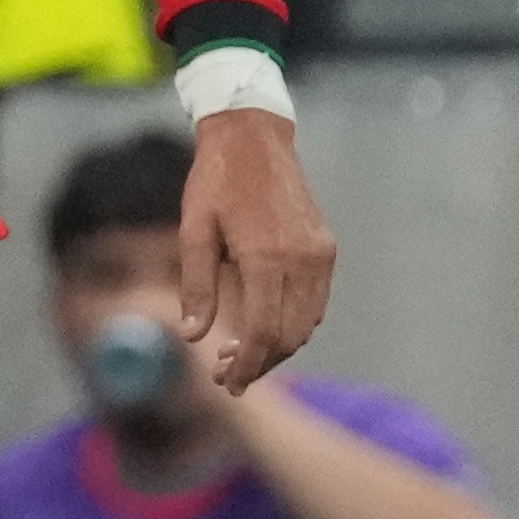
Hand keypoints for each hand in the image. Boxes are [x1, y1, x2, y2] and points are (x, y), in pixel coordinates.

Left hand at [178, 108, 334, 393]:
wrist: (253, 136)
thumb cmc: (215, 180)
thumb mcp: (194, 230)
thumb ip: (197, 285)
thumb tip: (194, 335)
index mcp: (266, 256)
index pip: (264, 332)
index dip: (246, 365)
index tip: (226, 383)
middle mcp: (301, 259)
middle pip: (290, 336)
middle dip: (261, 363)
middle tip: (226, 376)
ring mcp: (319, 253)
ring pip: (307, 323)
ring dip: (278, 347)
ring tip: (241, 355)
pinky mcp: (325, 247)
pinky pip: (315, 301)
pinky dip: (294, 323)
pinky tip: (264, 325)